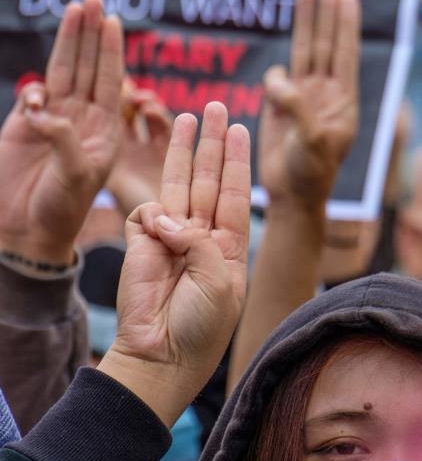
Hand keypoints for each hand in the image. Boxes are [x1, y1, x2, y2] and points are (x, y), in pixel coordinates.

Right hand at [0, 0, 122, 263]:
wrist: (27, 232)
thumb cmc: (62, 210)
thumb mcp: (76, 176)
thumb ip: (65, 139)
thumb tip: (47, 110)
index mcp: (106, 131)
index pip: (111, 81)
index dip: (111, 51)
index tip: (114, 21)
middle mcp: (84, 120)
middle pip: (88, 67)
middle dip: (91, 34)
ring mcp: (56, 121)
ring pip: (63, 73)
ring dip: (68, 42)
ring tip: (74, 8)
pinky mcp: (27, 127)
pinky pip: (34, 96)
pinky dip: (36, 89)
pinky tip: (40, 93)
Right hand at [98, 102, 250, 426]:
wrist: (161, 355)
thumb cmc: (201, 325)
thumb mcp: (220, 280)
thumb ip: (198, 240)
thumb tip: (164, 218)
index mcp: (229, 246)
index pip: (234, 191)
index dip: (237, 159)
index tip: (242, 128)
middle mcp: (201, 236)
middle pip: (208, 179)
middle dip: (212, 143)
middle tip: (217, 106)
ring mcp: (170, 238)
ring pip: (179, 184)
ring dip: (185, 151)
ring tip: (189, 116)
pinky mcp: (140, 243)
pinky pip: (145, 214)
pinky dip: (152, 216)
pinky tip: (157, 232)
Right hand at [259, 0, 360, 212]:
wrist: (292, 194)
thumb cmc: (312, 172)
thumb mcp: (313, 142)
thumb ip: (299, 108)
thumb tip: (279, 79)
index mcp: (343, 102)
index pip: (345, 54)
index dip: (345, 25)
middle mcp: (325, 94)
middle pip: (325, 43)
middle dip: (327, 12)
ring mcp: (303, 97)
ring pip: (304, 51)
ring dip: (306, 21)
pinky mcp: (280, 106)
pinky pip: (277, 77)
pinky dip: (276, 72)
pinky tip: (279, 83)